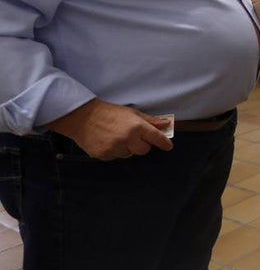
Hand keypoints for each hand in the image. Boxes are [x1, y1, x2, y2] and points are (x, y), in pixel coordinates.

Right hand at [46, 99, 174, 159]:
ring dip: (127, 148)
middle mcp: (128, 139)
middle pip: (144, 150)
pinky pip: (116, 157)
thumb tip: (166, 124)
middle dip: (142, 145)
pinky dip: (115, 151)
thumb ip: (150, 121)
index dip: (164, 143)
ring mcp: (115, 148)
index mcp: (137, 126)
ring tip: (116, 136)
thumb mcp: (131, 113)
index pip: (156, 138)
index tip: (168, 146)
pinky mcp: (104, 155)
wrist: (82, 117)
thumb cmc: (108, 113)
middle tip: (134, 137)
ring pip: (129, 154)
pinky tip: (108, 141)